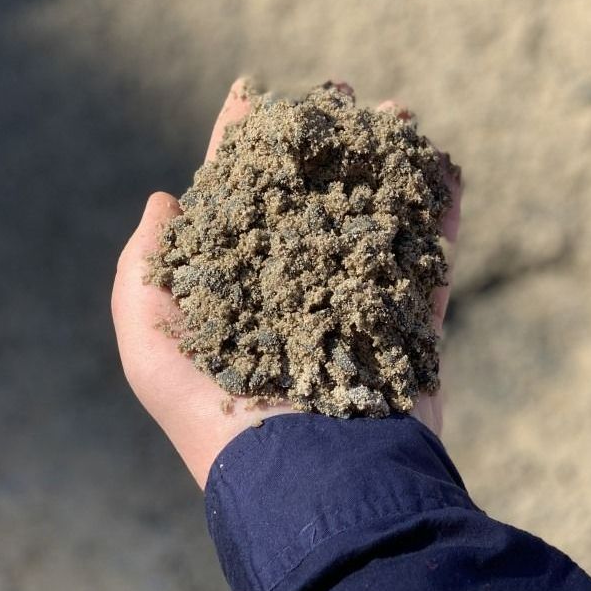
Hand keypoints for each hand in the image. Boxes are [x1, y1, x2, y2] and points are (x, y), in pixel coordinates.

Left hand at [111, 78, 461, 487]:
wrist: (312, 492)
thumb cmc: (224, 426)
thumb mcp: (153, 354)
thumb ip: (144, 275)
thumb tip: (165, 201)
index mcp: (239, 297)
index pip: (236, 208)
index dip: (239, 153)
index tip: (253, 100)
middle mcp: (297, 299)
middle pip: (312, 206)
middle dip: (324, 149)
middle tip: (342, 98)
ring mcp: (356, 314)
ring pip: (373, 225)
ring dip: (387, 170)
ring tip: (397, 120)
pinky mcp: (406, 335)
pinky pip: (428, 267)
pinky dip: (441, 221)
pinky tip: (446, 172)